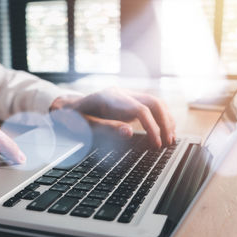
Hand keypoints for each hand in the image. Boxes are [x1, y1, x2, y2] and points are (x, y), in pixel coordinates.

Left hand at [50, 88, 175, 147]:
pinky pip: (150, 106)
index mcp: (109, 98)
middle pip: (153, 102)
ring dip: (166, 119)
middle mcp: (120, 93)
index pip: (140, 109)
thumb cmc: (72, 119)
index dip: (152, 127)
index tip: (157, 144)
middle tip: (169, 141)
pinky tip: (165, 130)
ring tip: (171, 138)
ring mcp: (125, 95)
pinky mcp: (128, 101)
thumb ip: (106, 128)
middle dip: (165, 122)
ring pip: (154, 102)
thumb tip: (129, 132)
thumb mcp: (83, 127)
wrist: (65, 109)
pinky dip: (160, 117)